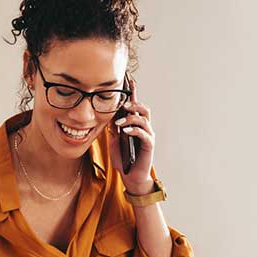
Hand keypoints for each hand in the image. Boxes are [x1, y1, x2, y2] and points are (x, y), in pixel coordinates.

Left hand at [108, 77, 155, 194]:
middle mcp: (144, 128)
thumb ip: (113, 130)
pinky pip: (144, 134)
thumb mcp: (115, 142)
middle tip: (122, 105)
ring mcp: (147, 136)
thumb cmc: (124, 160)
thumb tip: (107, 117)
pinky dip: (135, 130)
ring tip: (119, 123)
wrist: (131, 177)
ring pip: (144, 119)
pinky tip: (126, 131)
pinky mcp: (149, 145)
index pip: (135, 106)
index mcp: (135, 125)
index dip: (132, 93)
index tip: (128, 80)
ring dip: (131, 118)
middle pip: (143, 108)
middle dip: (133, 104)